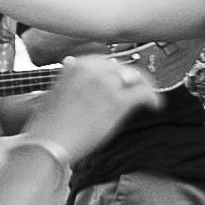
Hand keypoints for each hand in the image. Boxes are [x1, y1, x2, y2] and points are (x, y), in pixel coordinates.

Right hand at [26, 54, 155, 168]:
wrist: (49, 142)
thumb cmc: (50, 124)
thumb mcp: (57, 92)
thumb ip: (71, 78)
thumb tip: (71, 64)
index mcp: (78, 65)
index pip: (107, 63)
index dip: (118, 72)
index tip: (123, 80)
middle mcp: (93, 70)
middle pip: (124, 69)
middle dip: (133, 80)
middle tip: (140, 88)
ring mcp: (107, 84)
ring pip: (137, 79)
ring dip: (146, 87)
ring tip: (150, 97)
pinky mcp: (118, 101)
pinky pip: (143, 94)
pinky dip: (153, 99)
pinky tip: (156, 106)